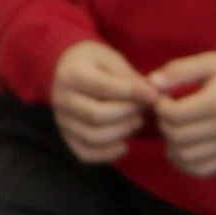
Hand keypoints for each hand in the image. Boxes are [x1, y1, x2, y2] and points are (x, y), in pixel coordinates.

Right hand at [49, 38, 156, 164]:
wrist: (70, 70)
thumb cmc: (96, 64)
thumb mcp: (112, 60)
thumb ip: (131, 78)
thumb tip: (154, 96)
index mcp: (71, 73)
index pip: (103, 88)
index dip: (132, 93)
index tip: (153, 95)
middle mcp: (61, 99)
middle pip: (96, 115)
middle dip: (127, 114)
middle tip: (144, 109)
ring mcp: (62, 121)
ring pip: (93, 137)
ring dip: (122, 132)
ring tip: (137, 121)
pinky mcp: (66, 137)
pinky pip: (86, 154)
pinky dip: (108, 154)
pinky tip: (124, 144)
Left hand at [144, 52, 215, 178]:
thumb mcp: (209, 62)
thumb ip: (178, 70)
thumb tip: (150, 83)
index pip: (175, 114)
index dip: (160, 107)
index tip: (163, 99)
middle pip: (177, 136)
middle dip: (164, 124)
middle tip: (166, 114)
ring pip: (185, 156)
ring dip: (171, 145)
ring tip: (174, 128)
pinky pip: (200, 169)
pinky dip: (184, 162)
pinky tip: (181, 147)